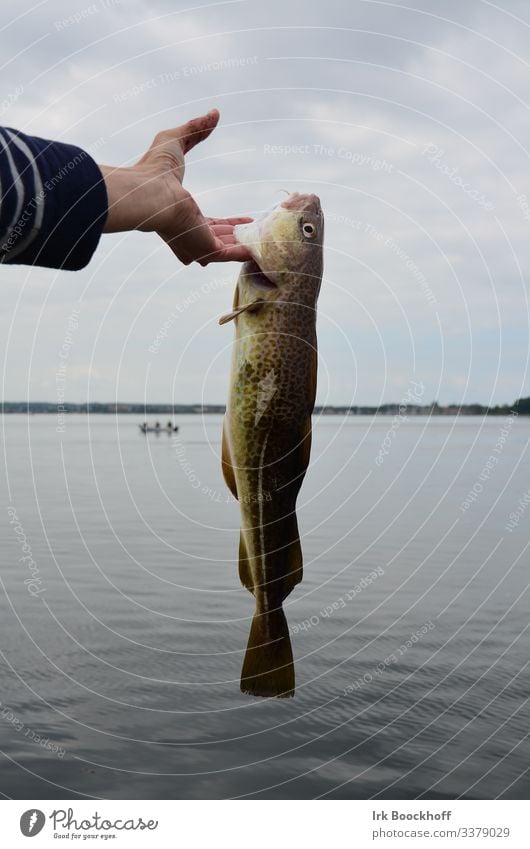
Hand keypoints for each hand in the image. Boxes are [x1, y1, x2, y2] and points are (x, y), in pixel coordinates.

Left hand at [100, 108, 251, 264]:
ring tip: (270, 241)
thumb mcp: (176, 140)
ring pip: (228, 249)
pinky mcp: (206, 251)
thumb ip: (195, 129)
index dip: (228, 224)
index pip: (208, 226)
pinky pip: (231, 255)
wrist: (150, 192)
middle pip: (220, 241)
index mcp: (178, 218)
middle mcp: (187, 237)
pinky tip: (263, 250)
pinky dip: (247, 253)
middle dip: (240, 237)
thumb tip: (214, 113)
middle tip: (261, 232)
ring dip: (248, 245)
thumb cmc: (153, 168)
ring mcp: (196, 246)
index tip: (246, 219)